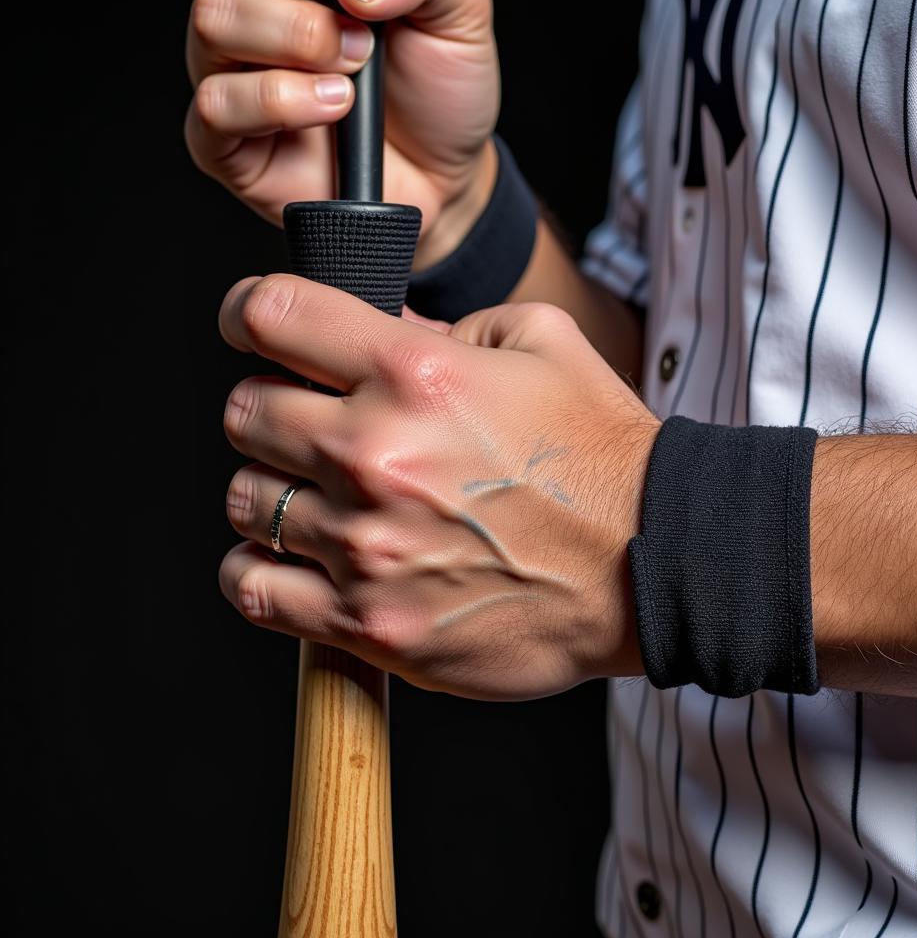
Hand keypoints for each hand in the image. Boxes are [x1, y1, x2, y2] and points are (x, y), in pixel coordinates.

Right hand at [185, 0, 499, 266]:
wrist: (447, 179)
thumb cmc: (440, 93)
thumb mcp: (459, 11)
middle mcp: (256, 18)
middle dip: (295, 0)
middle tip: (359, 38)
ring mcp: (236, 78)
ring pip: (212, 24)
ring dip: (294, 47)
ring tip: (352, 83)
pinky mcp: (228, 144)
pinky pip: (216, 105)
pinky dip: (277, 103)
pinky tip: (330, 110)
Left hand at [217, 274, 658, 699]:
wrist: (652, 566)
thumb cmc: (601, 459)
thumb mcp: (544, 344)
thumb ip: (451, 325)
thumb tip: (379, 332)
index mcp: (415, 374)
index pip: (269, 315)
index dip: (248, 312)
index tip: (252, 326)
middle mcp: (376, 454)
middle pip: (243, 412)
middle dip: (269, 407)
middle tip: (307, 423)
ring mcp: (367, 547)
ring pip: (243, 500)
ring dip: (271, 491)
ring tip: (318, 498)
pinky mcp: (370, 625)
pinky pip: (252, 589)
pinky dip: (260, 571)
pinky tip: (299, 561)